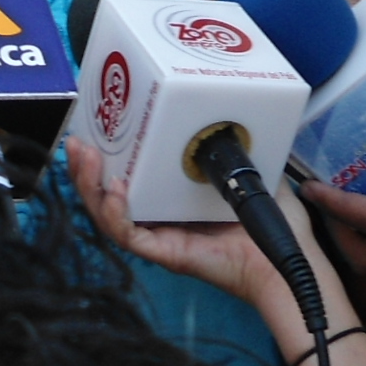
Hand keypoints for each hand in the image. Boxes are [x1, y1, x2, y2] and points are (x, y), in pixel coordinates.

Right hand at [66, 137, 337, 327]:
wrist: (287, 260)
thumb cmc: (273, 222)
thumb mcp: (251, 167)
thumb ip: (237, 142)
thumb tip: (231, 106)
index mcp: (172, 197)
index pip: (129, 174)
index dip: (108, 152)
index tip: (98, 124)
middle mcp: (160, 218)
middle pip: (107, 194)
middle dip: (85, 167)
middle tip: (77, 140)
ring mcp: (161, 237)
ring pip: (109, 215)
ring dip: (89, 186)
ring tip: (84, 158)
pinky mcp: (167, 254)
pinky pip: (130, 236)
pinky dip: (116, 214)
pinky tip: (114, 191)